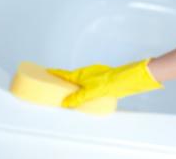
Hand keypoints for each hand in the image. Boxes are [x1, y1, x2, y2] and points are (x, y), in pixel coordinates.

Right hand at [47, 58, 163, 107]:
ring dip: (75, 85)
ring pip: (81, 79)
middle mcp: (87, 72)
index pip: (64, 73)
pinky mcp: (103, 78)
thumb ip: (78, 97)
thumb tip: (65, 103)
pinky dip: (85, 87)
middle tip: (56, 85)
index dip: (55, 73)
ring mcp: (96, 74)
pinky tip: (88, 94)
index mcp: (81, 74)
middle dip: (64, 80)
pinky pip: (89, 82)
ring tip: (70, 92)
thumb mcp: (91, 92)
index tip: (46, 71)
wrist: (129, 78)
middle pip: (72, 76)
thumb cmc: (111, 82)